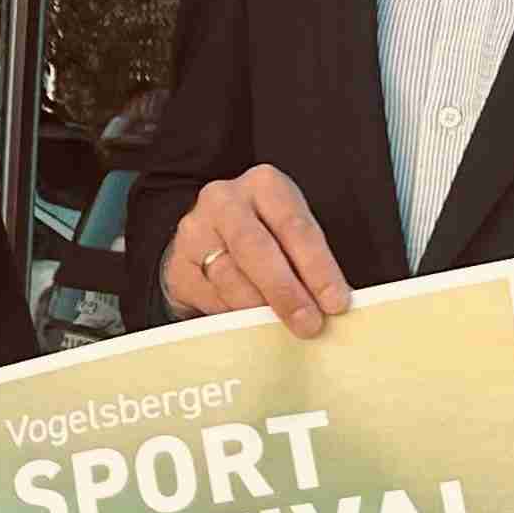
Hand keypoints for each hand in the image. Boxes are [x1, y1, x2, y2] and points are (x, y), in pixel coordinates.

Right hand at [159, 165, 352, 336]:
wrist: (210, 238)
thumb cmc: (264, 235)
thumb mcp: (290, 234)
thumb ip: (307, 263)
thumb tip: (328, 306)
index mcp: (264, 185)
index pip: (295, 226)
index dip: (318, 268)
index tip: (335, 302)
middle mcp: (225, 200)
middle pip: (256, 248)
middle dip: (285, 291)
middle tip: (308, 323)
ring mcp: (195, 231)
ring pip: (228, 276)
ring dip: (258, 308)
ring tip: (281, 327)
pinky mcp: (178, 264)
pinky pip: (208, 296)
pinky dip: (233, 313)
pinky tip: (248, 321)